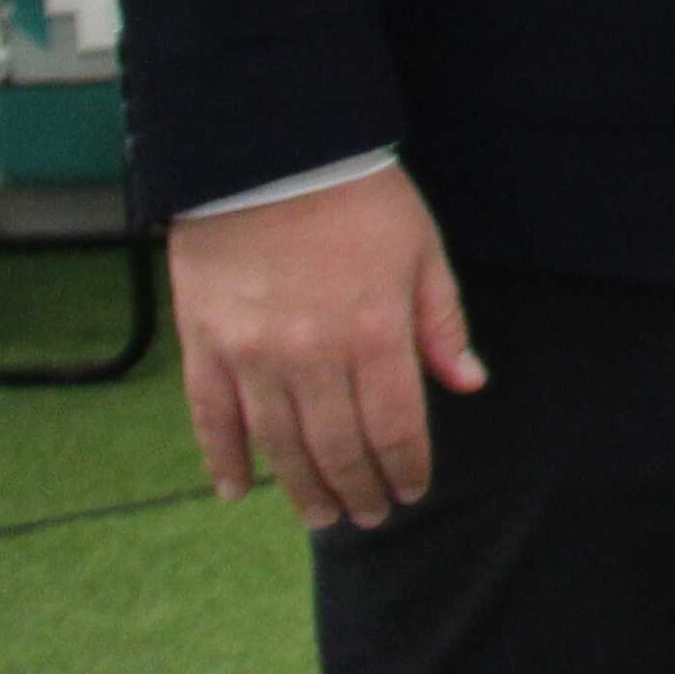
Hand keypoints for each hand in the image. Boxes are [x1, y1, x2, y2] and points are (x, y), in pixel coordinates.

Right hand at [169, 164, 485, 530]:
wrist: (269, 156)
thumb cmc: (359, 200)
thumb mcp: (422, 252)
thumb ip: (441, 324)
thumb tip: (468, 383)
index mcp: (375, 333)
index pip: (396, 426)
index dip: (406, 467)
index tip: (411, 491)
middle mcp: (313, 355)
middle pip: (337, 447)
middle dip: (358, 489)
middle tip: (368, 517)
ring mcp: (253, 355)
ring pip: (279, 444)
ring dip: (301, 488)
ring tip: (321, 516)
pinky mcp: (206, 345)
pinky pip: (212, 418)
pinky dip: (223, 459)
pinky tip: (238, 491)